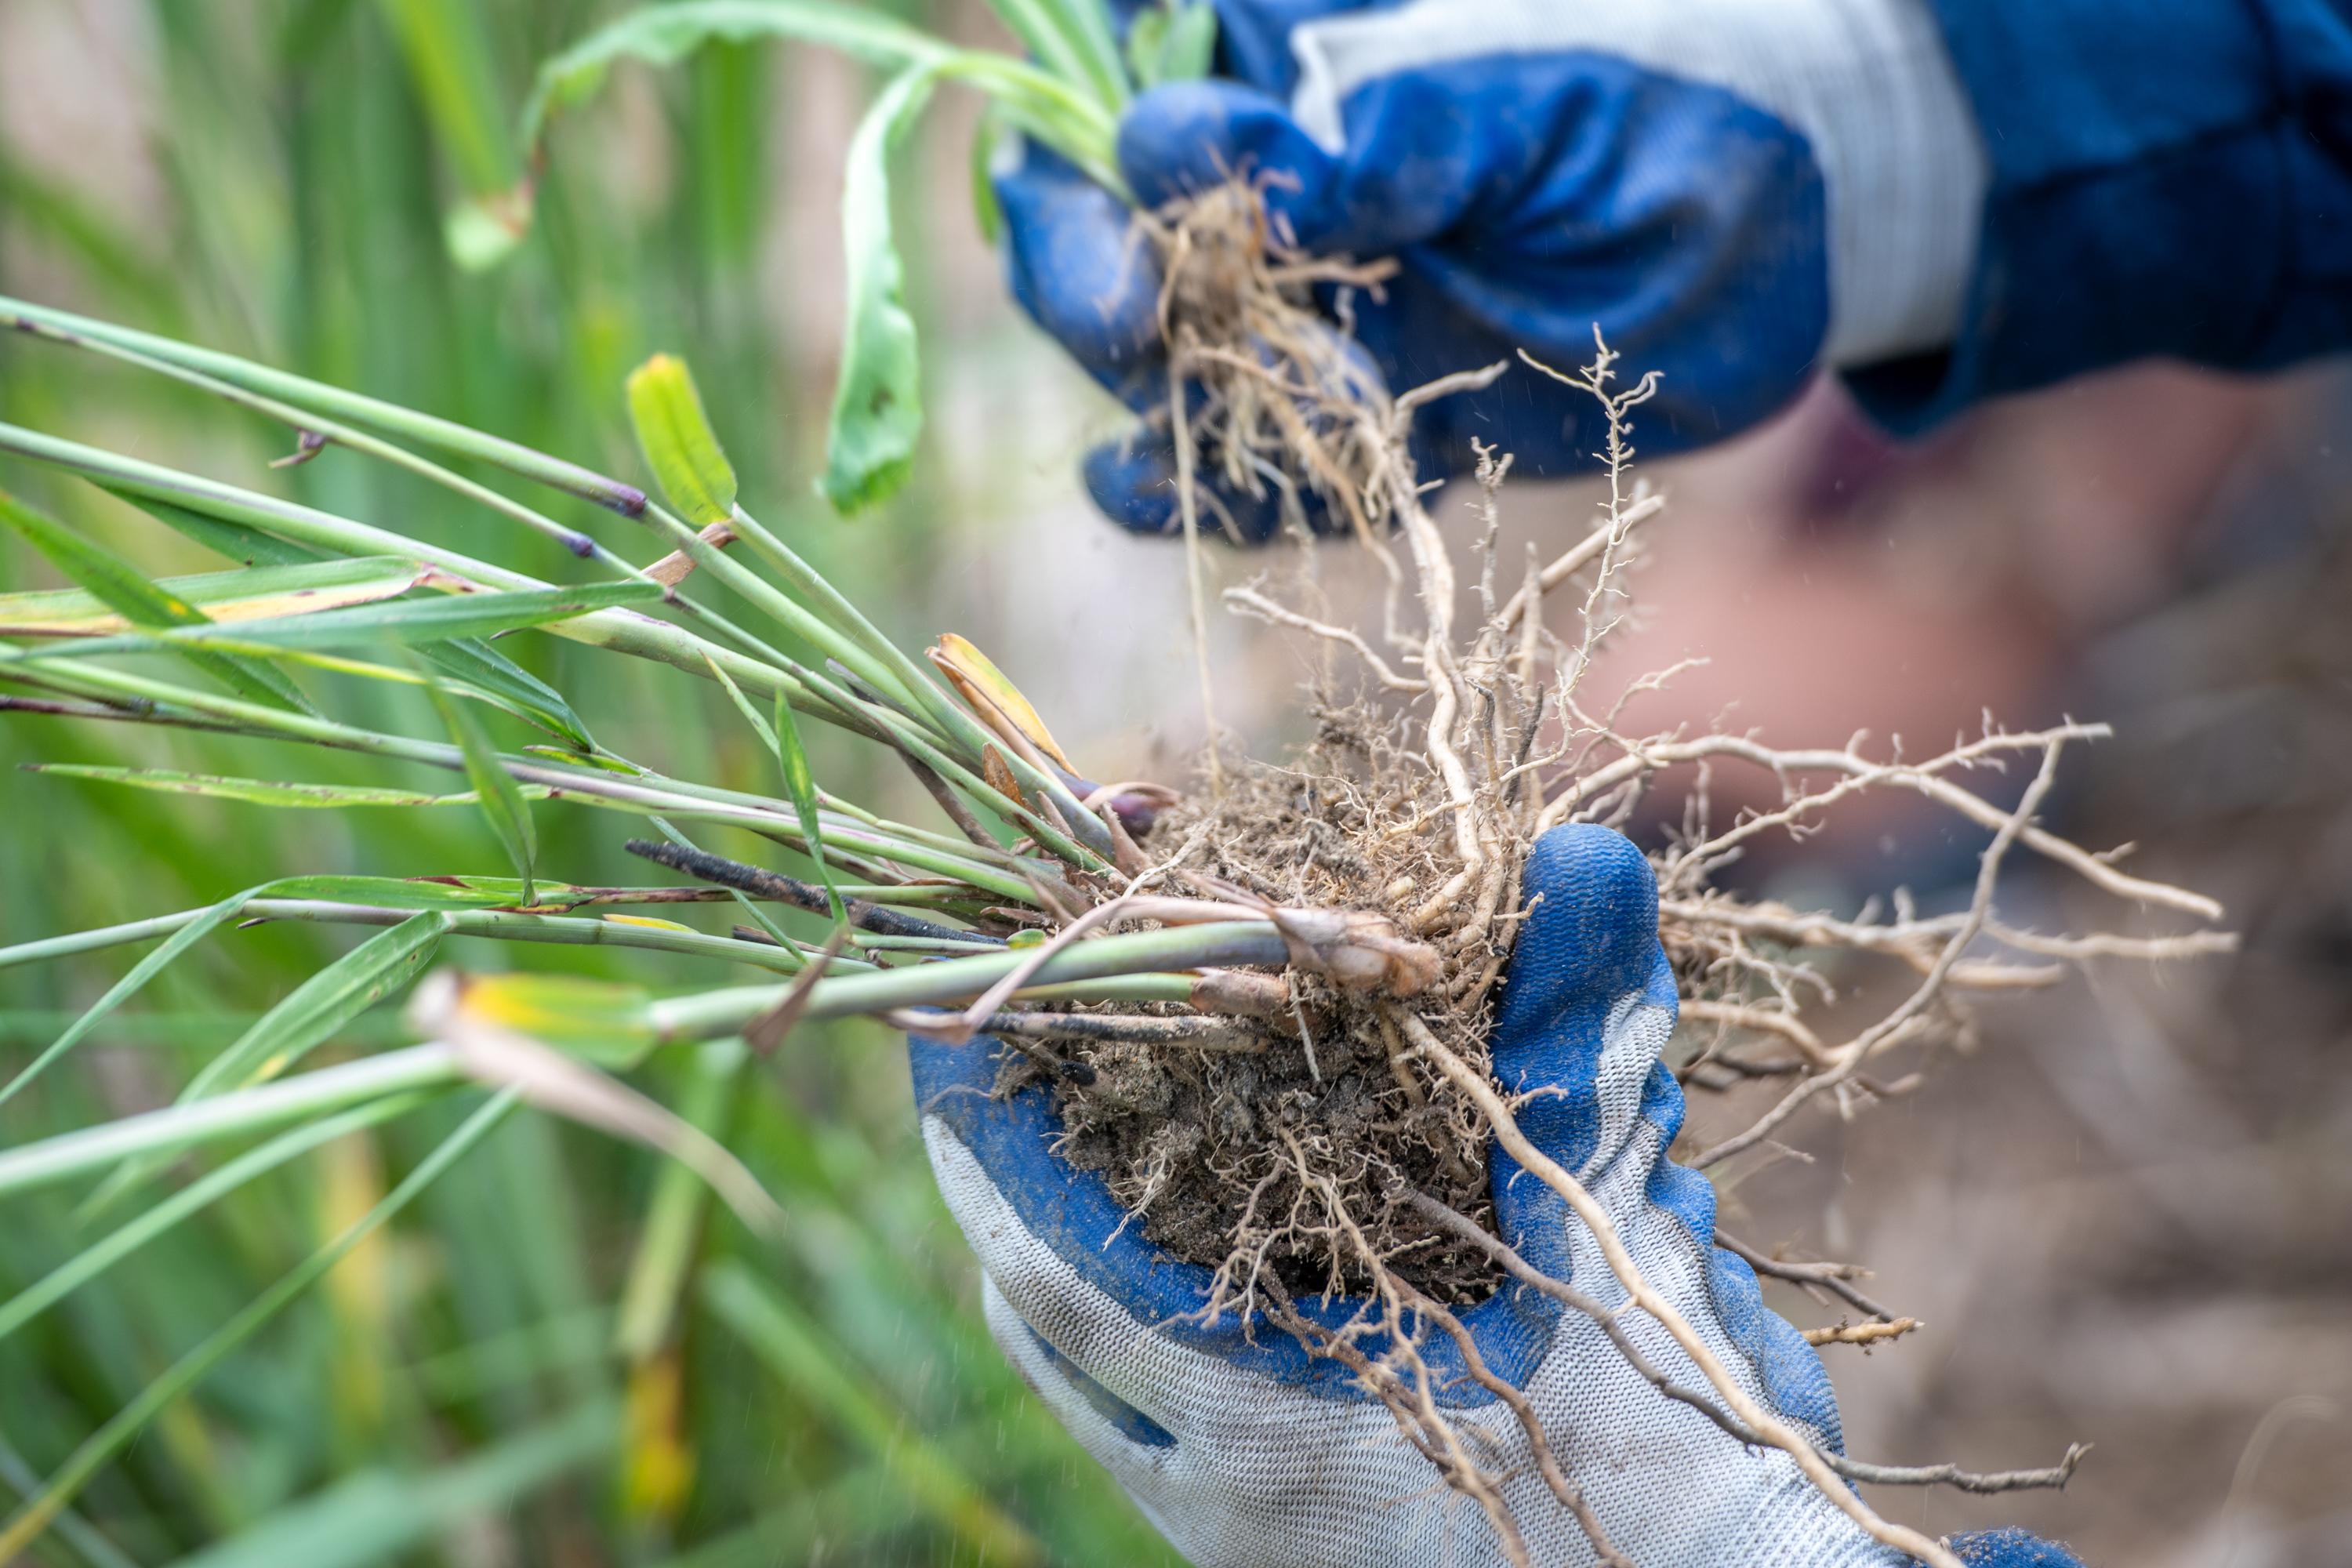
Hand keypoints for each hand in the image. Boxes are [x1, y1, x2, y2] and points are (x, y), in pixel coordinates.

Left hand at [909, 825, 2080, 1564]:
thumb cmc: (1674, 1491)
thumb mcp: (1625, 1261)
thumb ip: (1587, 1061)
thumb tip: (1576, 861)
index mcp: (1259, 1430)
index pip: (1055, 1265)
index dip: (987, 1141)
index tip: (940, 1026)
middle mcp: (1221, 1490)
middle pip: (1046, 1314)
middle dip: (1017, 1175)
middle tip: (1012, 1050)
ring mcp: (1245, 1526)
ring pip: (1099, 1371)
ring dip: (1081, 1240)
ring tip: (1085, 1121)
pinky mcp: (1292, 1536)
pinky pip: (1165, 1411)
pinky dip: (1160, 1300)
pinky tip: (1226, 1228)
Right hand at [998, 0, 1986, 536]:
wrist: (1797, 233)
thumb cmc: (1671, 109)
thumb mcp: (1538, 102)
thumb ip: (1398, 136)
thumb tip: (1250, 176)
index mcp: (1301, 69)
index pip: (1152, 85)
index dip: (1139, 141)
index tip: (1186, 176)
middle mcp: (1277, 191)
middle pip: (1102, 224)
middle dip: (1084, 272)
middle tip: (1129, 323)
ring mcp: (1312, 309)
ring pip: (1158, 356)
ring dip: (1165, 390)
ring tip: (1204, 417)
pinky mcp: (1365, 417)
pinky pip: (1253, 465)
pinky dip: (1198, 489)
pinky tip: (1146, 493)